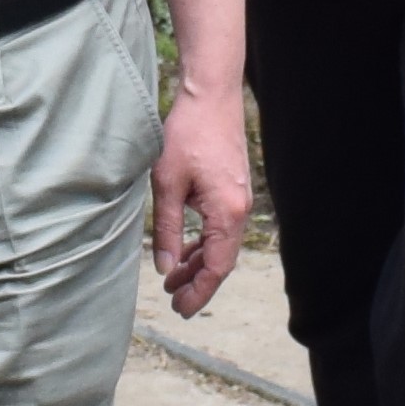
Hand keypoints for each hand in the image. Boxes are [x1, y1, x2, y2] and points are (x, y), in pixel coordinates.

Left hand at [148, 78, 252, 314]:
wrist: (211, 96)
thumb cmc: (187, 134)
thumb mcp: (167, 184)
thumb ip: (167, 229)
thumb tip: (165, 267)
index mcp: (226, 213)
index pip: (216, 267)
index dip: (198, 292)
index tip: (180, 309)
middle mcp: (239, 210)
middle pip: (222, 261)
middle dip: (197, 283)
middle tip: (172, 300)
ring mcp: (239, 200)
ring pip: (221, 245)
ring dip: (199, 263)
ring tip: (173, 278)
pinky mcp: (232, 190)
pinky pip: (221, 228)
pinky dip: (204, 243)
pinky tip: (185, 250)